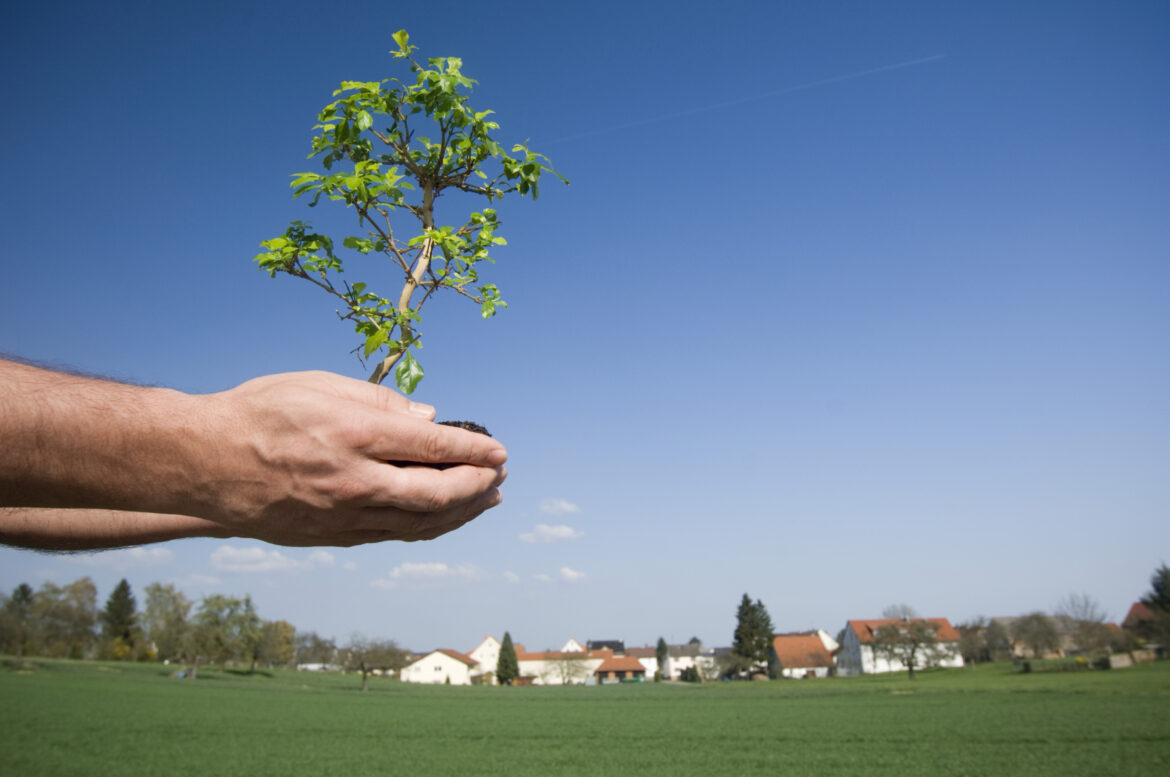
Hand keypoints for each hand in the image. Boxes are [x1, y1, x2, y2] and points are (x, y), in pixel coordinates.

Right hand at [193, 371, 506, 545]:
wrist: (203, 461)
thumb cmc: (259, 412)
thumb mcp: (319, 384)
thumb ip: (380, 401)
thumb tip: (429, 421)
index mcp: (354, 434)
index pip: (433, 449)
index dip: (474, 451)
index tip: (499, 450)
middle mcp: (354, 480)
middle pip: (437, 493)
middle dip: (478, 486)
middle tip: (501, 475)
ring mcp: (343, 515)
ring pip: (419, 522)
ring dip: (462, 513)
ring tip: (488, 500)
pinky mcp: (330, 537)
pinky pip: (393, 535)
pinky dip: (427, 528)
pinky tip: (445, 519)